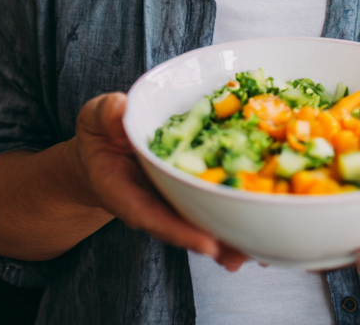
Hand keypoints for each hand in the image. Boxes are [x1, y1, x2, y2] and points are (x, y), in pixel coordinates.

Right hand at [71, 92, 246, 270]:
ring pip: (202, 220)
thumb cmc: (100, 132)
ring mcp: (173, 198)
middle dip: (214, 242)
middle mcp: (153, 202)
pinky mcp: (190, 186)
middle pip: (184, 228)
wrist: (108, 145)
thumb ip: (105, 115)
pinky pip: (212, 197)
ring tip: (260, 251)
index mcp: (125, 192)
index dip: (179, 231)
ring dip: (230, 235)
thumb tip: (119, 107)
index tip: (207, 243)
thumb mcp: (96, 118)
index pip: (151, 216)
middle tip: (243, 253)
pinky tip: (264, 214)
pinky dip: (236, 208)